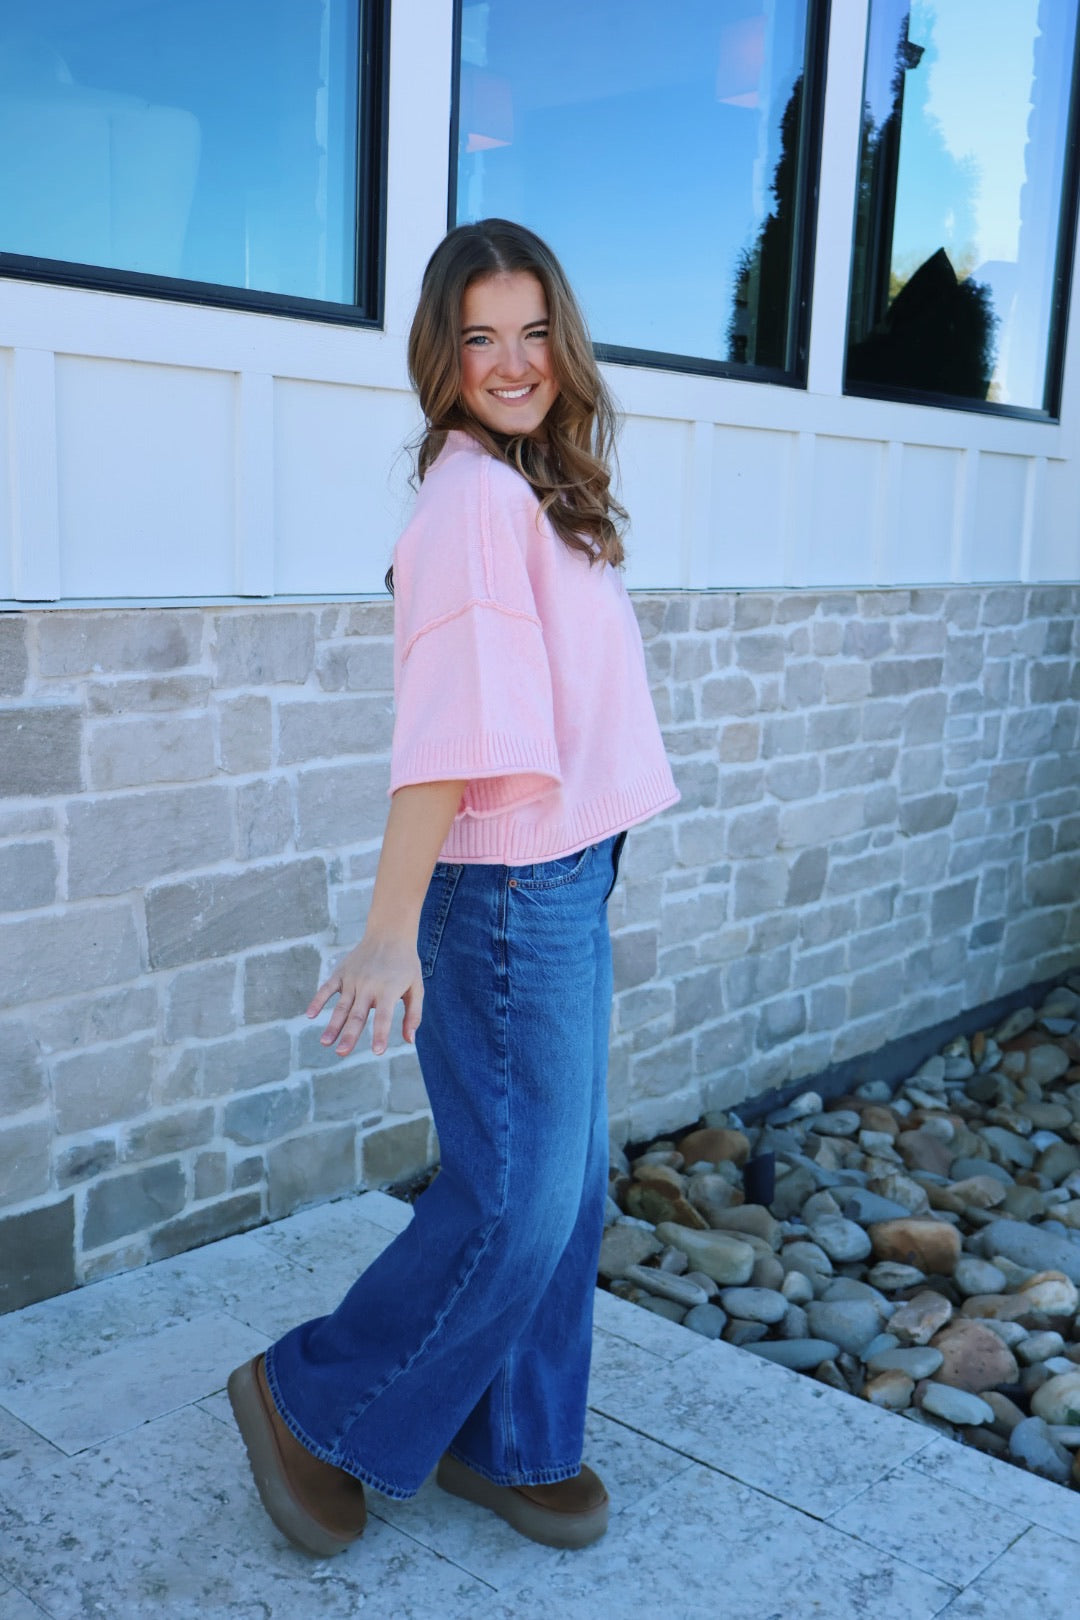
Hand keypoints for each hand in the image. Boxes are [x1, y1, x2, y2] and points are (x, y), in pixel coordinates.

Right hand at [307, 931, 422, 1056]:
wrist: (389, 933)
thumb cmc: (405, 964)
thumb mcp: (416, 987)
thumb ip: (414, 1014)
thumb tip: (409, 1041)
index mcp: (388, 991)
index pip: (384, 1017)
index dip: (380, 1034)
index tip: (377, 1052)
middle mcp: (369, 986)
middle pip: (358, 1015)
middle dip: (349, 1035)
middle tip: (342, 1053)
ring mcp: (353, 979)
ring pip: (341, 1006)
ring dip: (333, 1025)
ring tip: (325, 1042)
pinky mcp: (341, 972)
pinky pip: (327, 988)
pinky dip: (317, 1000)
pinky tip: (309, 1015)